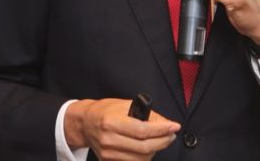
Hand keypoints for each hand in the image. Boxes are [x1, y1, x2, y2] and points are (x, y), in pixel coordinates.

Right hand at [65, 98, 179, 160]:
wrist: (85, 123)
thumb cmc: (104, 111)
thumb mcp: (124, 105)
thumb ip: (145, 114)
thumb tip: (164, 123)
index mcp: (112, 122)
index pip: (142, 130)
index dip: (162, 130)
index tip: (174, 126)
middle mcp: (109, 140)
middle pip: (144, 147)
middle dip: (163, 141)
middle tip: (171, 134)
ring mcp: (108, 153)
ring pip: (141, 158)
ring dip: (156, 149)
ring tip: (161, 139)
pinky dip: (145, 156)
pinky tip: (149, 146)